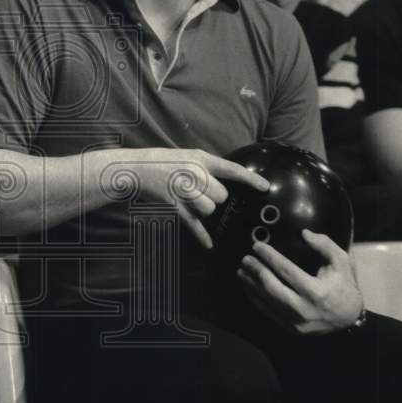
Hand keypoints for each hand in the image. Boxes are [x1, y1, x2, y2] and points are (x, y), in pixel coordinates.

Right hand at [111, 148, 269, 249]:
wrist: (135, 168)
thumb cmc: (162, 162)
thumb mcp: (187, 157)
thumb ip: (206, 168)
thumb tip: (223, 183)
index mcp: (200, 158)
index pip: (231, 169)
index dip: (250, 180)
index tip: (266, 187)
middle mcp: (194, 173)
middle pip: (221, 194)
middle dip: (214, 197)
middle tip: (199, 192)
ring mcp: (184, 190)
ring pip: (209, 208)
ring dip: (203, 209)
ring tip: (188, 200)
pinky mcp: (175, 205)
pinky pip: (193, 223)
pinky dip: (201, 235)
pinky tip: (209, 245)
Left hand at [237, 230, 363, 334]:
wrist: (350, 319)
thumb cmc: (344, 286)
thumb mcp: (342, 262)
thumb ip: (325, 245)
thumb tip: (304, 233)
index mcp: (316, 291)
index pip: (287, 271)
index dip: (270, 257)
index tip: (257, 246)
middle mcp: (304, 308)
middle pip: (272, 287)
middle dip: (256, 271)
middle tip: (245, 258)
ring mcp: (296, 321)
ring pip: (267, 301)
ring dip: (251, 285)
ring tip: (241, 271)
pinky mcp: (291, 329)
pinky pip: (268, 312)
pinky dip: (255, 299)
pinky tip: (248, 288)